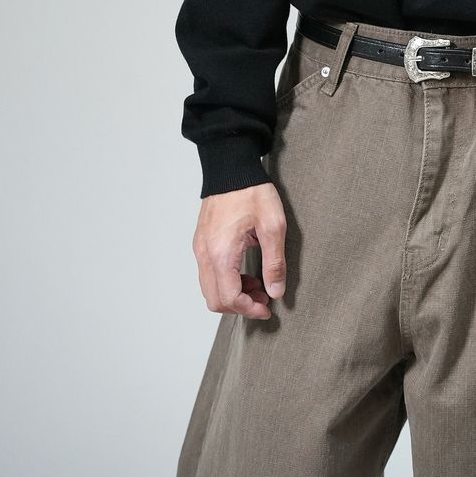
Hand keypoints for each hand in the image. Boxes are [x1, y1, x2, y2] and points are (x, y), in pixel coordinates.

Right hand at [191, 183, 287, 317]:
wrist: (231, 167)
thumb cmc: (251, 192)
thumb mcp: (273, 226)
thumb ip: (274, 263)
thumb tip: (275, 292)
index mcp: (222, 254)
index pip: (230, 298)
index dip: (250, 309)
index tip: (267, 308)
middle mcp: (205, 255)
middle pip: (215, 300)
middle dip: (240, 305)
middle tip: (264, 297)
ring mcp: (200, 249)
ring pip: (210, 289)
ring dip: (233, 293)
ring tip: (257, 282)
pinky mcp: (201, 243)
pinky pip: (208, 274)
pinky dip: (225, 281)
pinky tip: (244, 270)